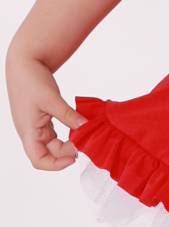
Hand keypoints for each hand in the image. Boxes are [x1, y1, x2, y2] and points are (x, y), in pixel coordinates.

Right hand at [5, 47, 88, 170]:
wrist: (24, 62)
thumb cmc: (31, 79)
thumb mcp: (51, 98)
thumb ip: (67, 115)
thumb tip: (84, 127)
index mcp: (28, 131)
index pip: (39, 160)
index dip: (56, 164)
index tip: (74, 157)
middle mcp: (30, 132)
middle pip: (48, 153)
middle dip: (67, 152)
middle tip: (85, 142)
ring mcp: (35, 127)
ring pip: (52, 145)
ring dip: (68, 144)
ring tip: (83, 137)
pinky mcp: (41, 120)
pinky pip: (54, 134)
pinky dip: (66, 134)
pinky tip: (78, 128)